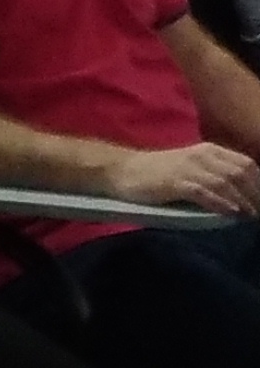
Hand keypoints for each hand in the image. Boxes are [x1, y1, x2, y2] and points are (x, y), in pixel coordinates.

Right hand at [105, 144, 259, 215]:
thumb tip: (241, 194)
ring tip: (251, 216)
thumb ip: (214, 175)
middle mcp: (203, 155)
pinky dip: (221, 203)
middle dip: (255, 194)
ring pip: (226, 182)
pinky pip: (204, 191)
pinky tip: (231, 213)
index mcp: (210, 150)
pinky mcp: (175, 181)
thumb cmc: (156, 173)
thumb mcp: (191, 167)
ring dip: (243, 201)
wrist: (121, 171)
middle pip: (241, 173)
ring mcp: (188, 167)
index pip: (246, 164)